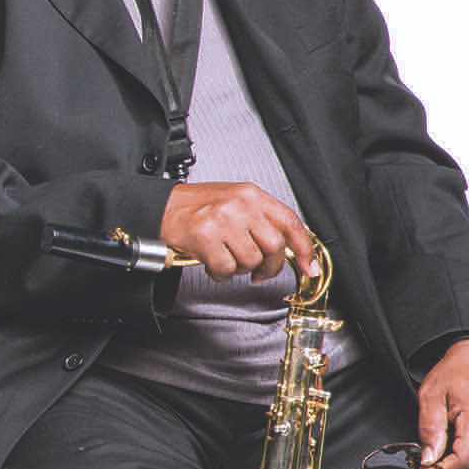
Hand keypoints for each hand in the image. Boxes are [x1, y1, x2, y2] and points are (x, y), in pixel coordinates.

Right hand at [157, 180, 319, 284]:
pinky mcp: (206, 238)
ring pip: (251, 260)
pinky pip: (227, 269)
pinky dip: (221, 274)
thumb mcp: (234, 201)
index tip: (308, 265)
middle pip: (274, 246)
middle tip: (259, 270)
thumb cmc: (194, 206)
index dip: (304, 248)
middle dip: (269, 266)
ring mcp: (223, 221)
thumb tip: (286, 246)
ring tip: (227, 260)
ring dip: (240, 269)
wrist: (159, 207)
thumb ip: (261, 219)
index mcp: (251, 195)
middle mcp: (240, 205)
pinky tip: (213, 264)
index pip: (290, 222)